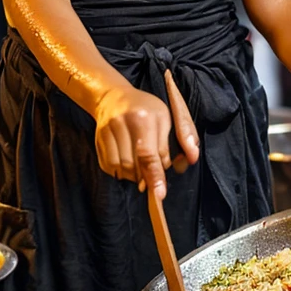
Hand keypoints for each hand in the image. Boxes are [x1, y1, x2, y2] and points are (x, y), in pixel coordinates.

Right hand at [94, 82, 198, 199]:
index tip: (160, 194)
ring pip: (120, 168)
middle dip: (144, 177)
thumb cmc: (146, 108)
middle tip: (152, 182)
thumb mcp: (168, 116)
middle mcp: (122, 123)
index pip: (149, 154)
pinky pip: (109, 166)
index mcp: (143, 117)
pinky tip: (128, 164)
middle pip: (133, 164)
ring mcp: (107, 132)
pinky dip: (120, 172)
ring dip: (133, 175)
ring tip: (141, 168)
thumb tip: (192, 158)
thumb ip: (183, 135)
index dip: (155, 175)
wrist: (113, 96)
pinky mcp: (98, 139)